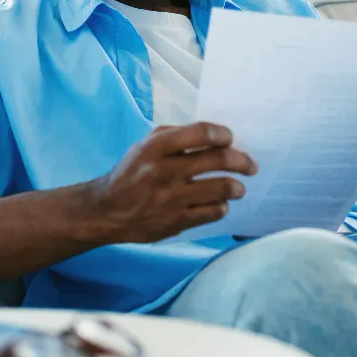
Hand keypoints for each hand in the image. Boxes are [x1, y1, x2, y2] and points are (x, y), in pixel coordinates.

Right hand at [86, 122, 257, 243]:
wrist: (106, 211)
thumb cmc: (130, 173)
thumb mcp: (144, 147)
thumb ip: (175, 137)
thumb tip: (212, 136)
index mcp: (156, 148)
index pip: (200, 133)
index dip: (223, 134)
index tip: (230, 138)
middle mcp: (164, 171)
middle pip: (218, 160)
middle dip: (242, 161)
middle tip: (251, 165)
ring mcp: (171, 199)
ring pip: (221, 189)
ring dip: (237, 187)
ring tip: (238, 188)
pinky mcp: (175, 222)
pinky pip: (212, 213)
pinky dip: (221, 207)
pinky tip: (219, 204)